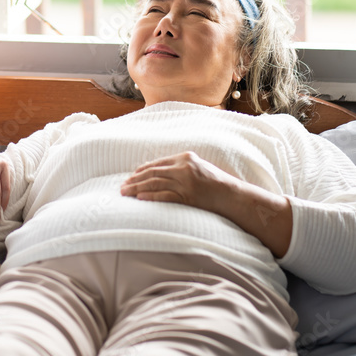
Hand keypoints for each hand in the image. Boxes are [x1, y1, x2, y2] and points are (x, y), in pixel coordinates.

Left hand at [119, 151, 235, 213]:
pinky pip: (164, 196)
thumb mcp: (198, 168)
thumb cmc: (216, 183)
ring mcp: (185, 182)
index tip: (131, 176)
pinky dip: (150, 196)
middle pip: (153, 173)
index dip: (141, 170)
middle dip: (135, 180)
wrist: (233, 195)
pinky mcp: (188, 196)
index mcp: (185, 157)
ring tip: (125, 193)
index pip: (158, 163)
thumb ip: (180, 168)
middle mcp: (183, 167)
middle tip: (122, 186)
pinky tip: (140, 198)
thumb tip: (158, 173)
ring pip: (155, 183)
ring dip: (137, 188)